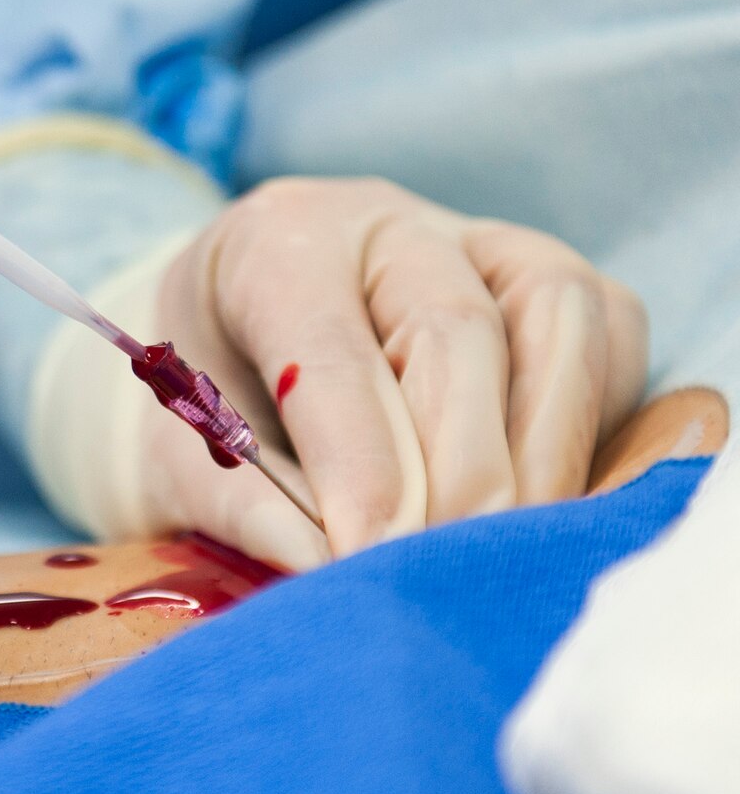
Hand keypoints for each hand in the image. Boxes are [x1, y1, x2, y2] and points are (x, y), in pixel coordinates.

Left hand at [33, 178, 647, 570]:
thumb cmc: (211, 397)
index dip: (363, 463)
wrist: (235, 340)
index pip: (331, 352)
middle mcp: (385, 224)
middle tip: (449, 568)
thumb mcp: (185, 447)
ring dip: (544, 450)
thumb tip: (326, 569)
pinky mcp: (555, 279)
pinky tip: (546, 506)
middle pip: (455, 328)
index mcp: (275, 244)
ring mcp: (482, 240)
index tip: (374, 556)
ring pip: (558, 315)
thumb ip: (245, 503)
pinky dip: (588, 426)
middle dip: (462, 465)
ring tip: (505, 552)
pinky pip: (608, 337)